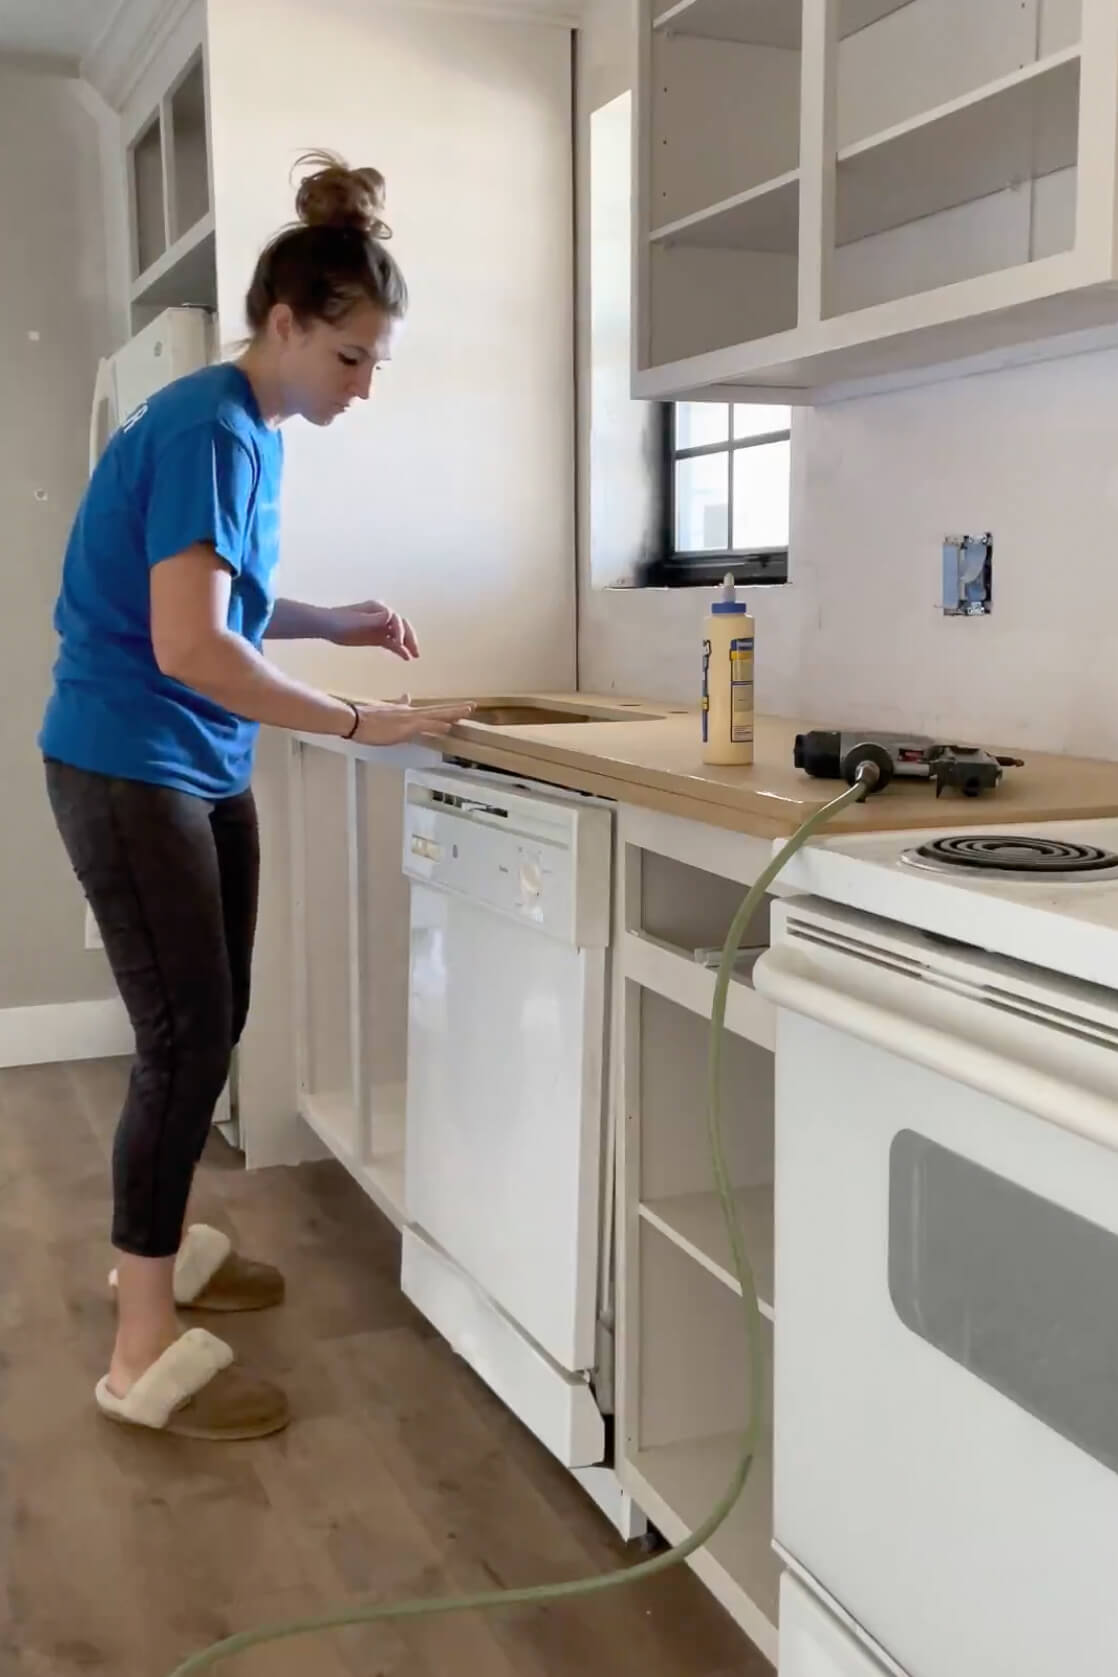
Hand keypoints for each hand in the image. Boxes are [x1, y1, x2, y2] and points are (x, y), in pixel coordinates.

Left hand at [325, 600, 418, 659]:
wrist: (326, 626)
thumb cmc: (338, 621)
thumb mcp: (356, 621)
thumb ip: (372, 619)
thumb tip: (390, 614)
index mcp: (378, 608)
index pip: (395, 618)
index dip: (399, 630)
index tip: (398, 642)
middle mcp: (382, 616)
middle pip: (401, 626)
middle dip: (409, 638)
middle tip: (415, 650)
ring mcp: (380, 626)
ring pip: (398, 635)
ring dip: (407, 645)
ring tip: (414, 656)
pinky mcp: (376, 636)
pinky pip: (391, 643)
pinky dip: (398, 649)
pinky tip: (405, 657)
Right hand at [350, 698, 472, 745]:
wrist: (354, 719)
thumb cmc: (367, 718)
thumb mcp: (386, 710)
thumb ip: (398, 704)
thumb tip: (406, 696)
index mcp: (407, 711)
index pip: (432, 711)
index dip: (447, 710)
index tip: (461, 707)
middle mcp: (411, 713)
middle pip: (438, 711)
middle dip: (456, 709)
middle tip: (472, 706)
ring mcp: (409, 720)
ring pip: (435, 716)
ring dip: (452, 714)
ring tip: (467, 711)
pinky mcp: (404, 728)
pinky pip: (424, 726)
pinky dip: (437, 726)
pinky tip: (448, 726)